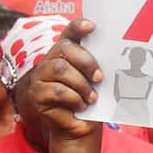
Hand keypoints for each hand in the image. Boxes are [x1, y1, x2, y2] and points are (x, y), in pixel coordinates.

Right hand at [24, 18, 103, 140]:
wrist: (80, 126)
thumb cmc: (90, 99)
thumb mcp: (96, 80)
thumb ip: (98, 65)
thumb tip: (115, 56)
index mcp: (66, 53)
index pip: (69, 32)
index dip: (78, 26)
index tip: (92, 26)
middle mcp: (50, 60)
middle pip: (64, 49)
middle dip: (86, 62)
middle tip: (100, 78)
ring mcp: (39, 76)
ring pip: (60, 70)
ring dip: (81, 84)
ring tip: (91, 97)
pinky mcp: (36, 94)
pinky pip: (57, 91)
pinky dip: (74, 99)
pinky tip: (80, 106)